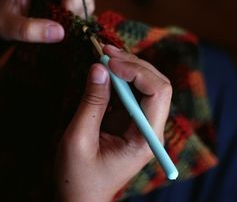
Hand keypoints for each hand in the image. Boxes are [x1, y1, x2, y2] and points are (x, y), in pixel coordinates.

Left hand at [0, 0, 114, 42]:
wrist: (0, 21)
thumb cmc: (0, 19)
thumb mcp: (7, 26)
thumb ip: (28, 30)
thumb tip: (60, 32)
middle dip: (75, 4)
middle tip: (61, 23)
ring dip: (76, 13)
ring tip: (54, 24)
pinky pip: (84, 4)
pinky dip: (77, 18)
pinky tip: (62, 24)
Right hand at [56, 45, 171, 201]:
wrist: (79, 198)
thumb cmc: (78, 177)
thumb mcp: (79, 139)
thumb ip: (91, 102)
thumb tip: (99, 67)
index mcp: (145, 139)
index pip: (158, 92)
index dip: (136, 70)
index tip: (109, 61)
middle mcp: (150, 129)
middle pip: (156, 84)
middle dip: (132, 63)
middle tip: (104, 50)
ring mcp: (141, 125)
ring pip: (146, 84)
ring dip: (126, 66)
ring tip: (103, 53)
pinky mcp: (129, 122)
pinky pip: (131, 92)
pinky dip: (119, 77)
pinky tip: (105, 66)